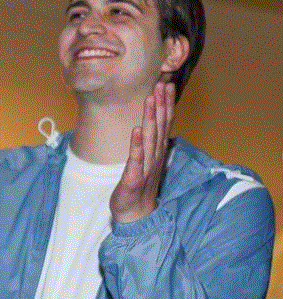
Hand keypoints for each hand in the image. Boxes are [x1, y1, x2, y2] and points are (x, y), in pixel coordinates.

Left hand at [110, 82, 174, 222]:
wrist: (134, 214)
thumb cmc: (139, 185)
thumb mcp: (146, 160)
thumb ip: (150, 142)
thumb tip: (153, 123)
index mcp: (157, 152)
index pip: (164, 124)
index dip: (166, 104)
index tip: (166, 84)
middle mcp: (155, 157)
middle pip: (160, 127)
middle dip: (161, 105)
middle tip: (162, 84)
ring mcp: (146, 168)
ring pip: (150, 139)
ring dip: (150, 118)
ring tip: (150, 99)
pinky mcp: (134, 178)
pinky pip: (136, 159)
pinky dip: (137, 144)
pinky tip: (136, 130)